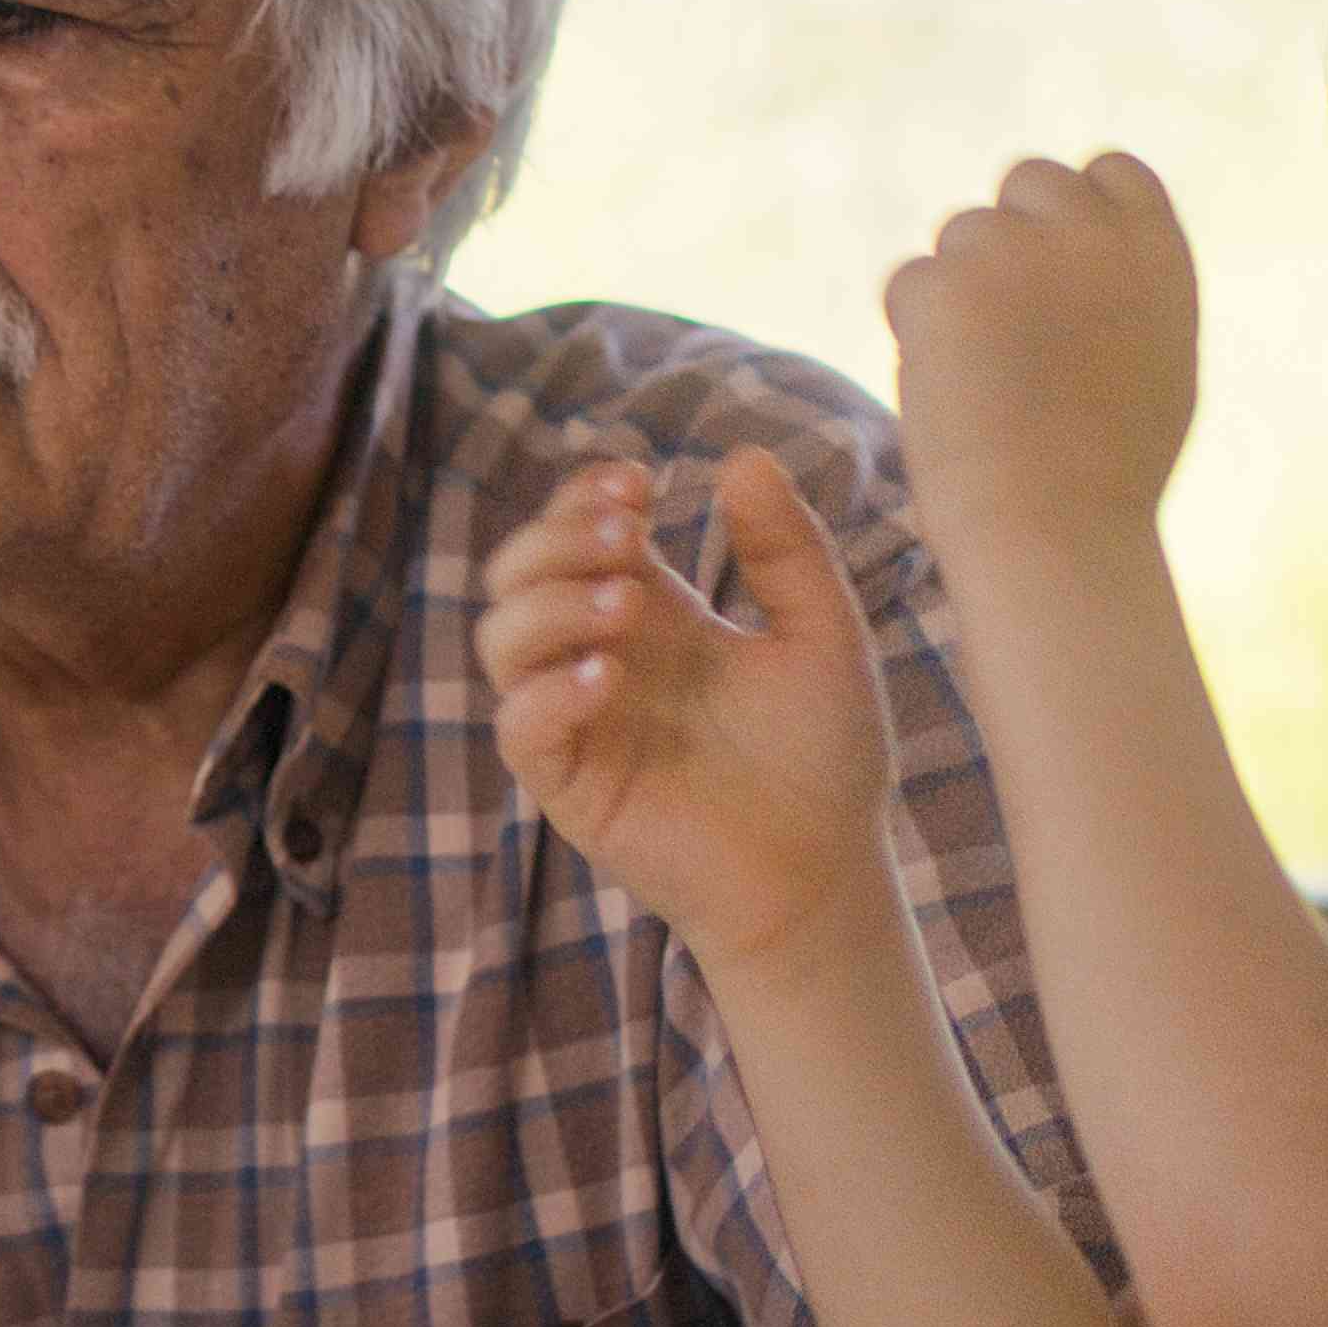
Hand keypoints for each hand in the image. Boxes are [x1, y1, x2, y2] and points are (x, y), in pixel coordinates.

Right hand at [476, 447, 904, 966]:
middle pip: (518, 571)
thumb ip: (786, 548)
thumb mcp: (823, 633)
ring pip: (500, 639)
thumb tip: (742, 456)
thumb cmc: (826, 758)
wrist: (827, 870)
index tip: (640, 483)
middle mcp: (602, 658)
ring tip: (625, 607)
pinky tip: (610, 677)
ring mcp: (579, 721)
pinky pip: (519, 727)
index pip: (577, 531)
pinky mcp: (571, 786)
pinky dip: (550, 691)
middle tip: (629, 537)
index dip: (585, 495)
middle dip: (557, 537)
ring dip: (549, 604)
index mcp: (653, 614)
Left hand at [880, 152, 1197, 567]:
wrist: (1059, 529)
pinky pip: (910, 282)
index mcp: (1156, 248)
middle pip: (1028, 180)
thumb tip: (1091, 239)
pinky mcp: (940, 284)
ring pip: (961, 234)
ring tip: (994, 380)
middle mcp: (1088, 231)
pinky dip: (917, 330)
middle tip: (1010, 326)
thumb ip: (1127, 281)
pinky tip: (955, 389)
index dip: (1077, 211)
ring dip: (961, 290)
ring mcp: (1011, 251)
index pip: (1110, 170)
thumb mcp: (1156, 355)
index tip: (1061, 267)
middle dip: (1010, 238)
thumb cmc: (1112, 469)